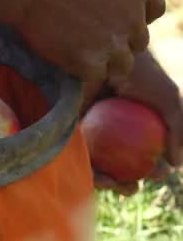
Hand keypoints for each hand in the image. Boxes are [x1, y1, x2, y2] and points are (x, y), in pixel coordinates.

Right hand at [0, 0, 165, 81]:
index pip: (147, 5)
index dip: (125, 16)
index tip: (104, 23)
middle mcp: (130, 6)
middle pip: (135, 40)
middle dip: (110, 45)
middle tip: (80, 48)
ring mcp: (115, 35)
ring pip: (118, 65)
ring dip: (94, 68)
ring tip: (63, 66)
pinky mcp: (93, 60)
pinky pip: (95, 84)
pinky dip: (79, 84)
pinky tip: (55, 74)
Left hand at [84, 50, 181, 194]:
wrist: (107, 54)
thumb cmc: (139, 73)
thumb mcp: (167, 100)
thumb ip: (177, 129)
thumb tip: (176, 165)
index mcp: (135, 130)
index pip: (144, 158)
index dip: (153, 171)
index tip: (158, 172)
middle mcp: (112, 134)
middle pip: (119, 167)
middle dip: (127, 184)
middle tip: (131, 185)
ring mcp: (91, 135)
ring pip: (98, 166)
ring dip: (108, 183)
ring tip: (114, 183)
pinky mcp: (69, 134)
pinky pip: (78, 157)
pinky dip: (87, 169)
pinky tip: (97, 175)